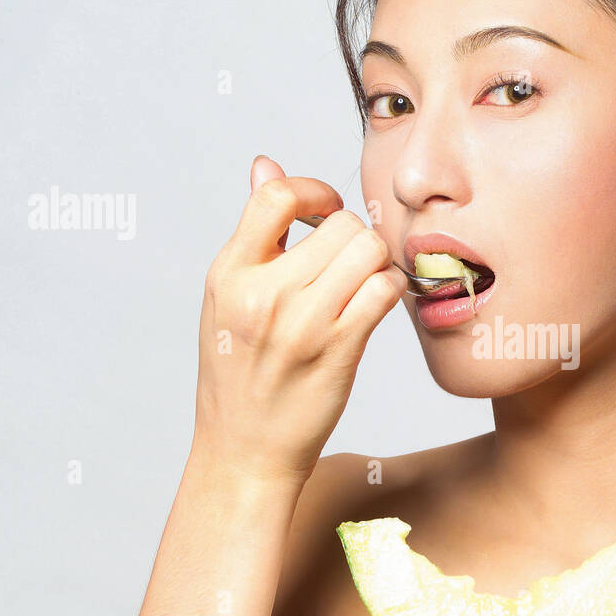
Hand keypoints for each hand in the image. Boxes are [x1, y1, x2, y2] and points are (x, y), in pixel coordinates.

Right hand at [191, 155, 407, 485]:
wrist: (244, 451)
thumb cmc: (239, 374)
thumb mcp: (226, 298)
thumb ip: (254, 234)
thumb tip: (264, 164)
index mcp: (229, 273)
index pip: (275, 195)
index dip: (314, 191)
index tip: (324, 211)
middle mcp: (263, 293)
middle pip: (340, 224)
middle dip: (354, 237)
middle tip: (350, 262)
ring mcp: (303, 322)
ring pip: (368, 250)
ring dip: (376, 263)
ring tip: (363, 284)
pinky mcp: (339, 349)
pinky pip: (384, 290)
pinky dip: (390, 292)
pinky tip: (375, 306)